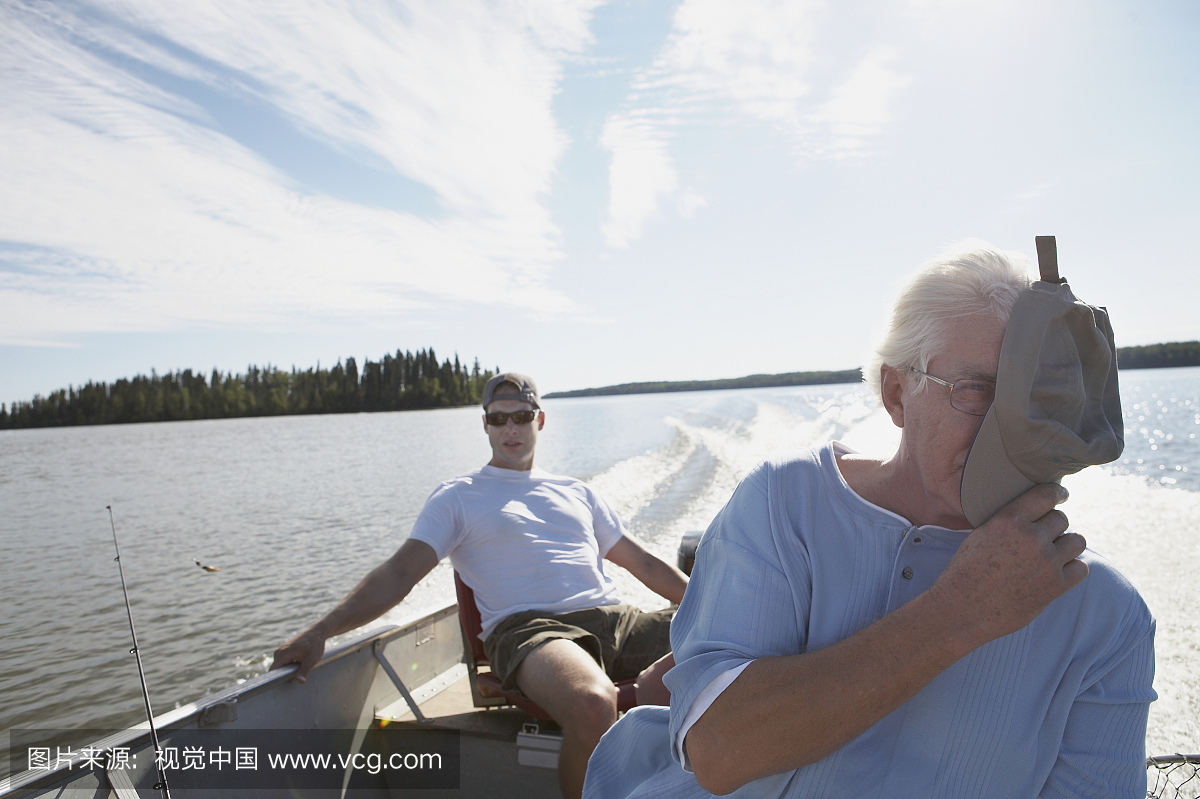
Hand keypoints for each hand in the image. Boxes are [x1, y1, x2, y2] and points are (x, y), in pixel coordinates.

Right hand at [270, 626, 326, 683]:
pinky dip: (288, 666)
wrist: (317, 633)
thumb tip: (299, 681)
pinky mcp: (284, 650)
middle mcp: (279, 652)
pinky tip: (298, 665)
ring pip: (279, 666)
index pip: (272, 671)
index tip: (282, 685)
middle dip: (283, 675)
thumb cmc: (315, 645)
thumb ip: (304, 671)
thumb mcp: (312, 660)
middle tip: (295, 678)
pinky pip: (282, 662)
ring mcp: (281, 650)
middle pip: (276, 670)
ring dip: (286, 670)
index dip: (275, 679)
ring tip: (298, 669)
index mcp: (283, 654)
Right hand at [931, 483, 1085, 649]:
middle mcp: (1031, 538)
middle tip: (1043, 536)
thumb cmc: (965, 571)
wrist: (961, 608)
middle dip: (1053, 526)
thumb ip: (1008, 522)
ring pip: (1076, 541)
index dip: (1057, 493)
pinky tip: (1059, 571)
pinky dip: (1072, 568)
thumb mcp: (981, 534)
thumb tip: (1033, 515)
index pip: (1046, 495)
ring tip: (1054, 553)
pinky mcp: (1055, 586)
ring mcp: (1046, 562)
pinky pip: (1081, 568)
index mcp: (1009, 520)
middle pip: (1061, 519)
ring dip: (1067, 545)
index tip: (1062, 495)